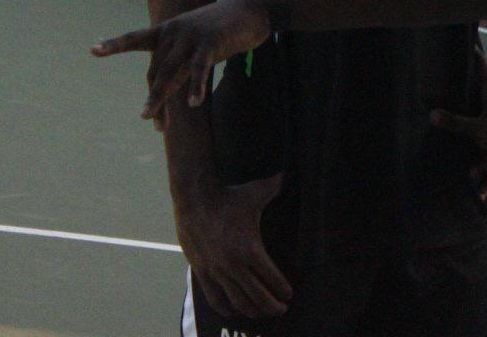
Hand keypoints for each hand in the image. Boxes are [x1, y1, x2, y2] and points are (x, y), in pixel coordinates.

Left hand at [91, 0, 272, 118]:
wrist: (253, 10)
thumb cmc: (224, 29)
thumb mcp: (196, 41)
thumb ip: (179, 59)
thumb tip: (166, 85)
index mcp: (169, 29)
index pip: (136, 38)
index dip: (115, 45)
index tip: (93, 50)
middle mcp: (175, 31)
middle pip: (156, 69)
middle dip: (153, 97)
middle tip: (148, 119)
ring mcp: (192, 35)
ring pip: (171, 73)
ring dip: (161, 99)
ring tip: (154, 122)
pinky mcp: (210, 42)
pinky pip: (198, 69)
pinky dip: (195, 87)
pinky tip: (194, 103)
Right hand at [172, 173, 292, 317]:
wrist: (194, 199)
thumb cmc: (229, 196)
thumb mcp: (257, 192)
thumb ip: (277, 186)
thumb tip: (292, 173)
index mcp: (250, 248)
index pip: (271, 277)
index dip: (282, 289)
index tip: (289, 295)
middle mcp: (234, 264)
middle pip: (257, 295)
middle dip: (272, 306)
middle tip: (282, 310)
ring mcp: (216, 270)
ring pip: (237, 300)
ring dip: (252, 310)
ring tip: (262, 314)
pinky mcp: (202, 271)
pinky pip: (215, 297)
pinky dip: (226, 308)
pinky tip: (234, 312)